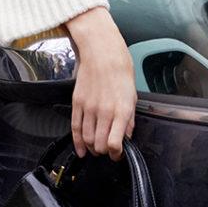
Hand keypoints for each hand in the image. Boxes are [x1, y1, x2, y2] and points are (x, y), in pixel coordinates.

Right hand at [65, 6, 136, 160]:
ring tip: (95, 149)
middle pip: (99, 145)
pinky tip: (81, 148)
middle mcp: (104, 111)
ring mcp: (89, 107)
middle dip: (104, 153)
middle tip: (107, 152)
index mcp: (121, 110)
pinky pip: (75, 127)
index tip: (118, 154)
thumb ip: (129, 120)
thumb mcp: (132, 96)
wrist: (102, 52)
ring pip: (87, 139)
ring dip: (91, 148)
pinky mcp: (77, 102)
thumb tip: (127, 136)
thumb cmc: (120, 70)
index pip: (115, 144)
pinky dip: (77, 141)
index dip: (116, 154)